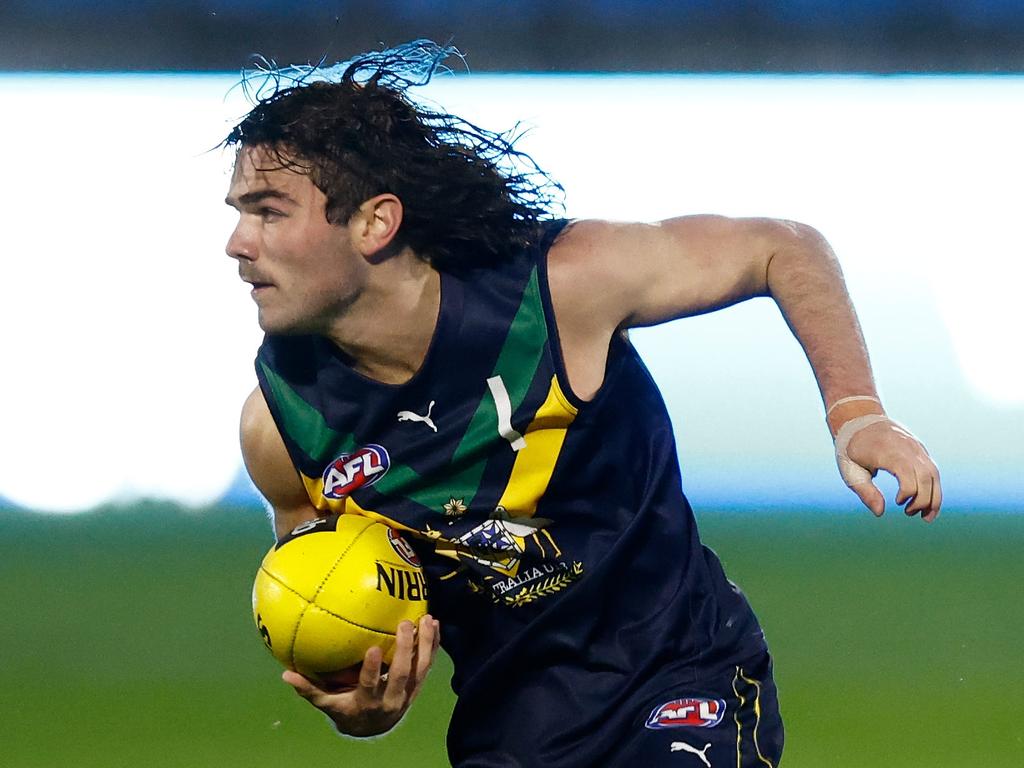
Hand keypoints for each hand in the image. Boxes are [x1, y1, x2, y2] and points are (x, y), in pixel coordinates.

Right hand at [282, 614, 440, 736]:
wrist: (375, 728)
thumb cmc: (347, 710)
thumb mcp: (328, 704)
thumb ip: (310, 690)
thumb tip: (285, 675)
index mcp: (368, 702)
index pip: (370, 686)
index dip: (371, 669)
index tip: (371, 649)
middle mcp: (391, 699)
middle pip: (401, 674)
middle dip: (405, 649)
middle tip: (405, 624)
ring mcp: (408, 693)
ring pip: (420, 669)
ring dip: (425, 644)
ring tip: (427, 619)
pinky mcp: (418, 686)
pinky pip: (428, 665)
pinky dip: (433, 645)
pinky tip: (434, 625)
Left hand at [838, 417, 941, 521]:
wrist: (859, 420)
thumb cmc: (851, 450)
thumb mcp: (851, 472)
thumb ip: (865, 492)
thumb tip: (880, 513)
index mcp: (886, 452)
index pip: (908, 475)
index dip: (907, 493)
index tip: (896, 502)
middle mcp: (905, 447)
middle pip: (926, 477)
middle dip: (923, 500)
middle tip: (909, 513)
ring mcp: (915, 446)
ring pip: (933, 474)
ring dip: (934, 498)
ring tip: (924, 517)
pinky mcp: (920, 449)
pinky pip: (932, 470)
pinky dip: (933, 488)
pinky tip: (926, 503)